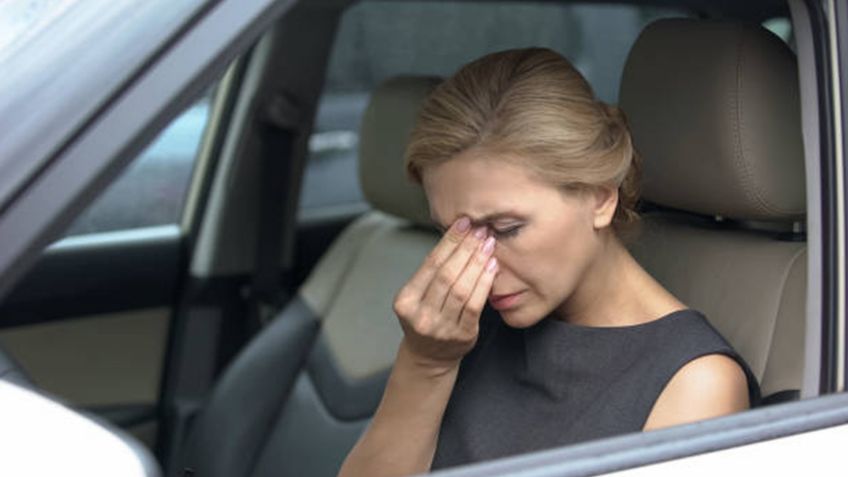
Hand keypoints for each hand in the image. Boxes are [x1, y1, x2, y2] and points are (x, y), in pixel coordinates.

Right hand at [393, 217, 497, 371]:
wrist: (429, 357)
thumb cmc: (427, 318)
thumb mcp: (418, 296)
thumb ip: (433, 271)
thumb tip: (459, 234)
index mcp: (405, 301)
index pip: (430, 264)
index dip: (449, 241)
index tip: (464, 222)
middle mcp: (420, 315)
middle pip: (446, 274)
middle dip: (466, 248)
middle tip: (481, 230)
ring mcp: (441, 328)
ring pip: (461, 289)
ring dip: (477, 263)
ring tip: (488, 244)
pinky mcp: (462, 336)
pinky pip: (475, 306)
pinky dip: (484, 283)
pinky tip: (492, 268)